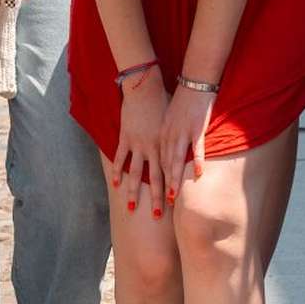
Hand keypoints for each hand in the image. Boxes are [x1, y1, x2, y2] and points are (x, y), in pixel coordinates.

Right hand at [114, 71, 166, 219]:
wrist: (146, 87)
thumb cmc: (164, 102)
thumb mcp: (174, 122)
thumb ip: (179, 138)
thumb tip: (188, 148)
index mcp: (166, 144)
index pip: (171, 171)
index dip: (172, 188)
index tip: (175, 205)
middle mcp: (152, 148)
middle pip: (155, 177)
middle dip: (156, 197)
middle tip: (157, 216)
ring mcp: (137, 144)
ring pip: (135, 173)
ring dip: (134, 192)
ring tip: (132, 207)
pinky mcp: (126, 137)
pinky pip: (120, 158)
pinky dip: (117, 171)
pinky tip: (116, 184)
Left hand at [159, 79, 216, 201]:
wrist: (192, 82)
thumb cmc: (180, 100)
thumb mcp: (168, 117)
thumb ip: (166, 134)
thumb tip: (165, 148)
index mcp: (161, 134)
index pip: (157, 162)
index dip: (156, 180)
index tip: (153, 197)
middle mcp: (168, 135)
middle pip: (162, 166)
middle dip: (160, 188)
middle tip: (158, 208)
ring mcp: (182, 132)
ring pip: (176, 160)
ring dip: (174, 179)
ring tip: (173, 196)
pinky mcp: (196, 128)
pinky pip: (196, 148)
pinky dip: (197, 161)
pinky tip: (197, 174)